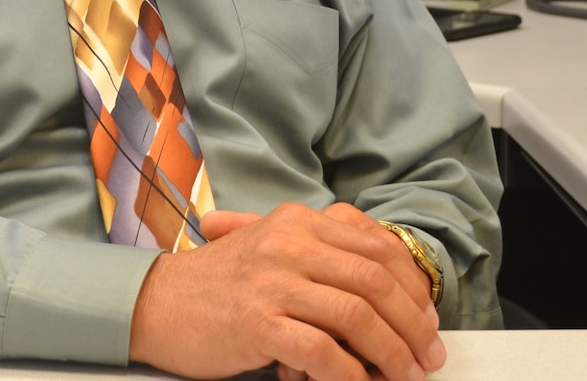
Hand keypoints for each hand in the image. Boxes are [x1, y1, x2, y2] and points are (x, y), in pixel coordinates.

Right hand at [127, 202, 444, 380]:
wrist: (158, 303)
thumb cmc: (221, 283)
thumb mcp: (274, 248)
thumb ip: (324, 252)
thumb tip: (391, 285)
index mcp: (299, 220)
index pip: (378, 246)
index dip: (413, 286)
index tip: (428, 319)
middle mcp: (289, 242)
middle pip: (375, 280)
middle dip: (413, 324)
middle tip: (429, 355)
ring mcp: (273, 281)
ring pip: (357, 316)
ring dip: (392, 352)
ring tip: (405, 375)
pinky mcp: (258, 321)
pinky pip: (323, 351)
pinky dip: (351, 374)